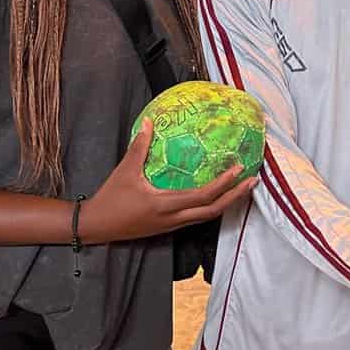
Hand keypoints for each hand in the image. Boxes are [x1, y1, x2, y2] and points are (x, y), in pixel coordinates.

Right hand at [79, 120, 255, 244]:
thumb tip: (151, 122)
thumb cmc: (111, 198)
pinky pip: (197, 218)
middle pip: (213, 211)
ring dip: (226, 203)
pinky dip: (212, 207)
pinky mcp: (169, 227)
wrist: (97, 227)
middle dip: (235, 196)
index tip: (239, 170)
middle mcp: (174, 218)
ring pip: (207, 217)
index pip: (203, 196)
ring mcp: (173, 225)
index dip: (224, 184)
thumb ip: (139, 146)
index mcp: (165, 204)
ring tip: (242, 188)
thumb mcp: (125, 170)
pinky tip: (218, 197)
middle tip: (252, 181)